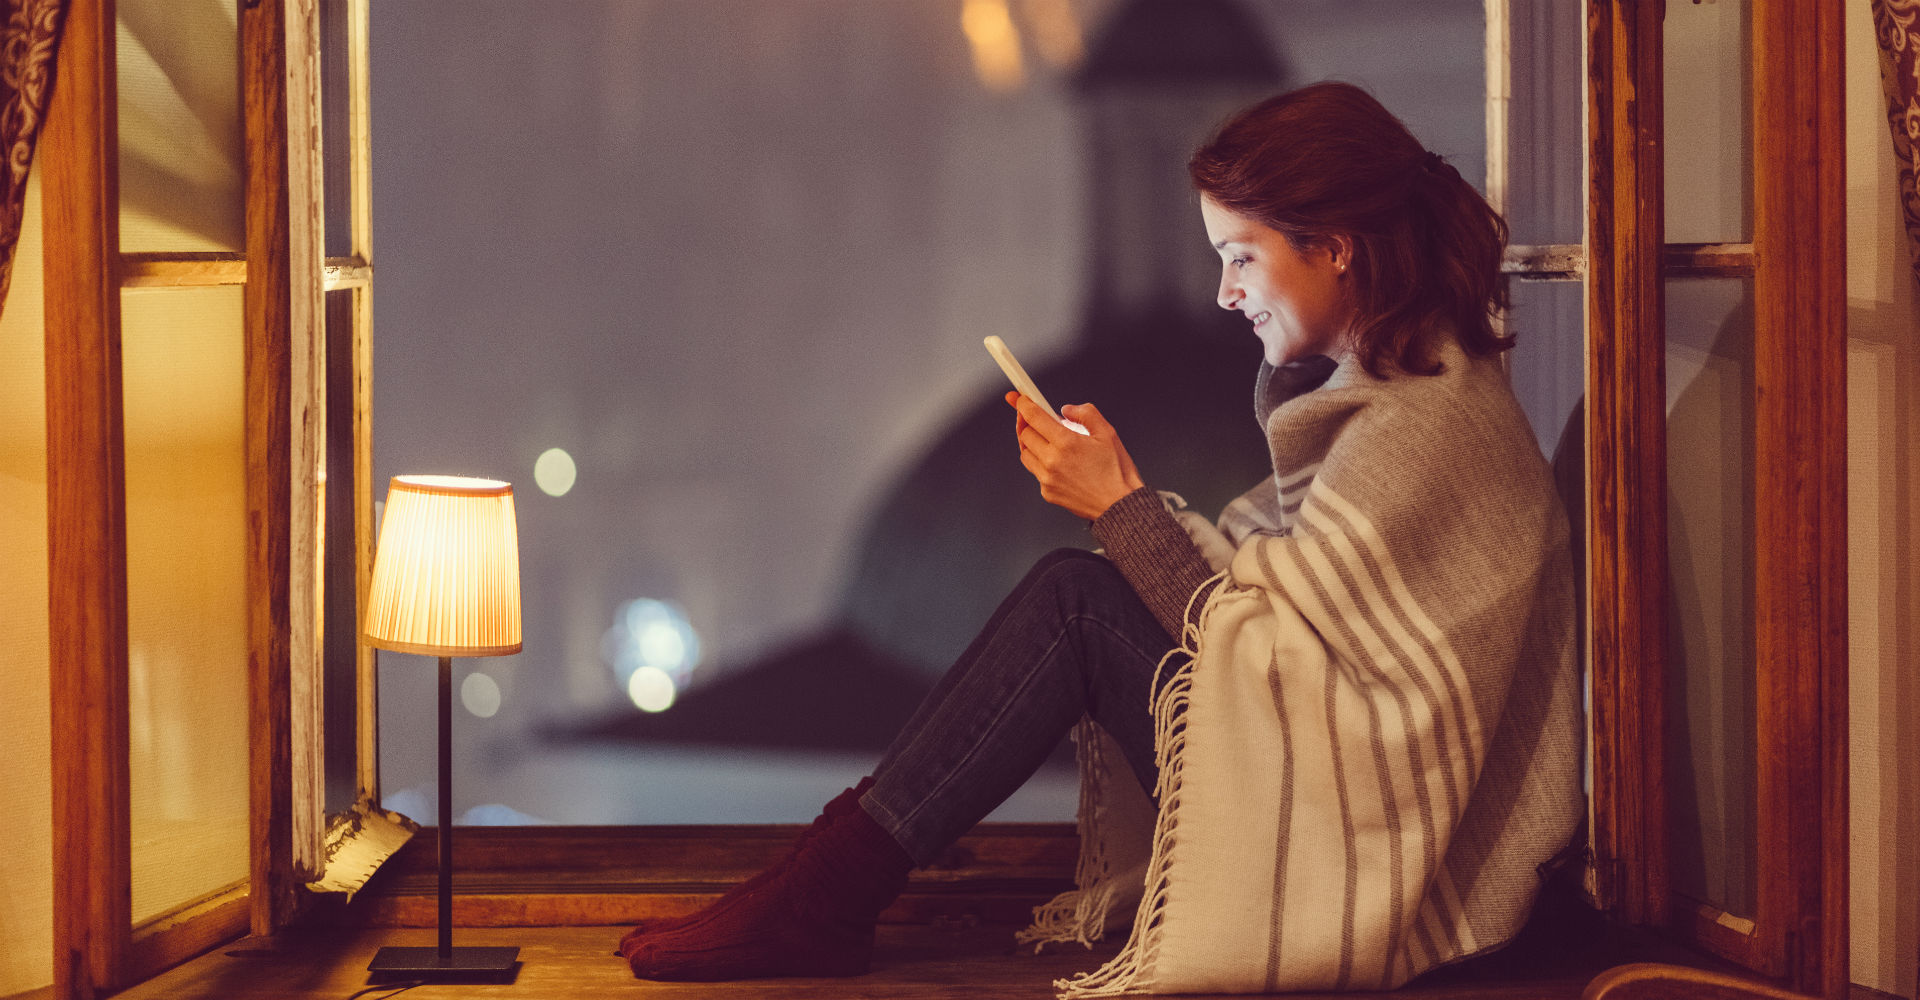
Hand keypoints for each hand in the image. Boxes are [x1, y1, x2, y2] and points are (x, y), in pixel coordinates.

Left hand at [1006, 391, 1144, 519]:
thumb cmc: (1116, 472)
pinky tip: (1055, 460)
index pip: (1033, 417)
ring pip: (1025, 453)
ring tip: (1045, 439)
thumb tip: (1068, 409)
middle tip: (1036, 418)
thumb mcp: (1107, 433)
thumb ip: (1086, 414)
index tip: (1021, 399)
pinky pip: (1035, 472)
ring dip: (1031, 443)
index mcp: (1066, 443)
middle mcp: (1052, 461)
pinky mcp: (1047, 492)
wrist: (1119, 505)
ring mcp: (1047, 479)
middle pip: (1025, 434)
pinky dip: (1040, 462)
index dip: (1024, 404)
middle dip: (1029, 423)